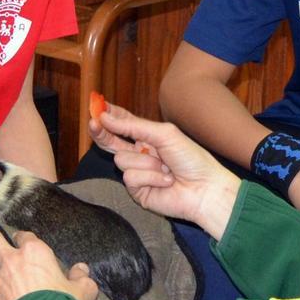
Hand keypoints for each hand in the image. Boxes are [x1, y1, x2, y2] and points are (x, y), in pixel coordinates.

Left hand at [0, 227, 98, 299]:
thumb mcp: (83, 290)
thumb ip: (82, 276)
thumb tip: (81, 269)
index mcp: (34, 252)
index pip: (25, 236)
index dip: (26, 239)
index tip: (25, 240)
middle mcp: (13, 261)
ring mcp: (0, 279)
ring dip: (4, 273)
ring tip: (15, 285)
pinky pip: (0, 292)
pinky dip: (6, 295)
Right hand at [91, 102, 240, 240]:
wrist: (205, 188)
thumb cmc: (192, 159)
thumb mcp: (164, 134)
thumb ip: (133, 126)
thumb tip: (104, 117)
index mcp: (148, 139)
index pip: (124, 125)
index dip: (110, 117)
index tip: (97, 107)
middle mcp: (140, 155)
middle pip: (111, 142)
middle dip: (102, 133)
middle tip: (93, 123)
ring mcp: (137, 173)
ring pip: (121, 160)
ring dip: (146, 162)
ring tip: (166, 168)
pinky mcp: (136, 191)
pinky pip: (130, 177)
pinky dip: (150, 177)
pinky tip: (166, 181)